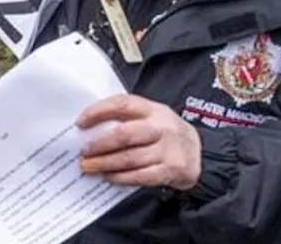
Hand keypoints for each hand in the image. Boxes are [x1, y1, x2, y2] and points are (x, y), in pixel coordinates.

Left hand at [75, 94, 201, 190]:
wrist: (200, 153)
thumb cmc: (165, 133)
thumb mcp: (151, 117)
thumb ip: (127, 118)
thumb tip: (90, 128)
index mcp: (152, 109)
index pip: (122, 104)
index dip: (98, 112)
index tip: (80, 122)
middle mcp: (161, 127)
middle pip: (124, 135)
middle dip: (99, 145)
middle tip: (83, 152)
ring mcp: (168, 149)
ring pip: (130, 158)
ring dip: (105, 164)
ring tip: (89, 167)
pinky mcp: (172, 169)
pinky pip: (141, 175)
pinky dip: (122, 177)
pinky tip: (109, 177)